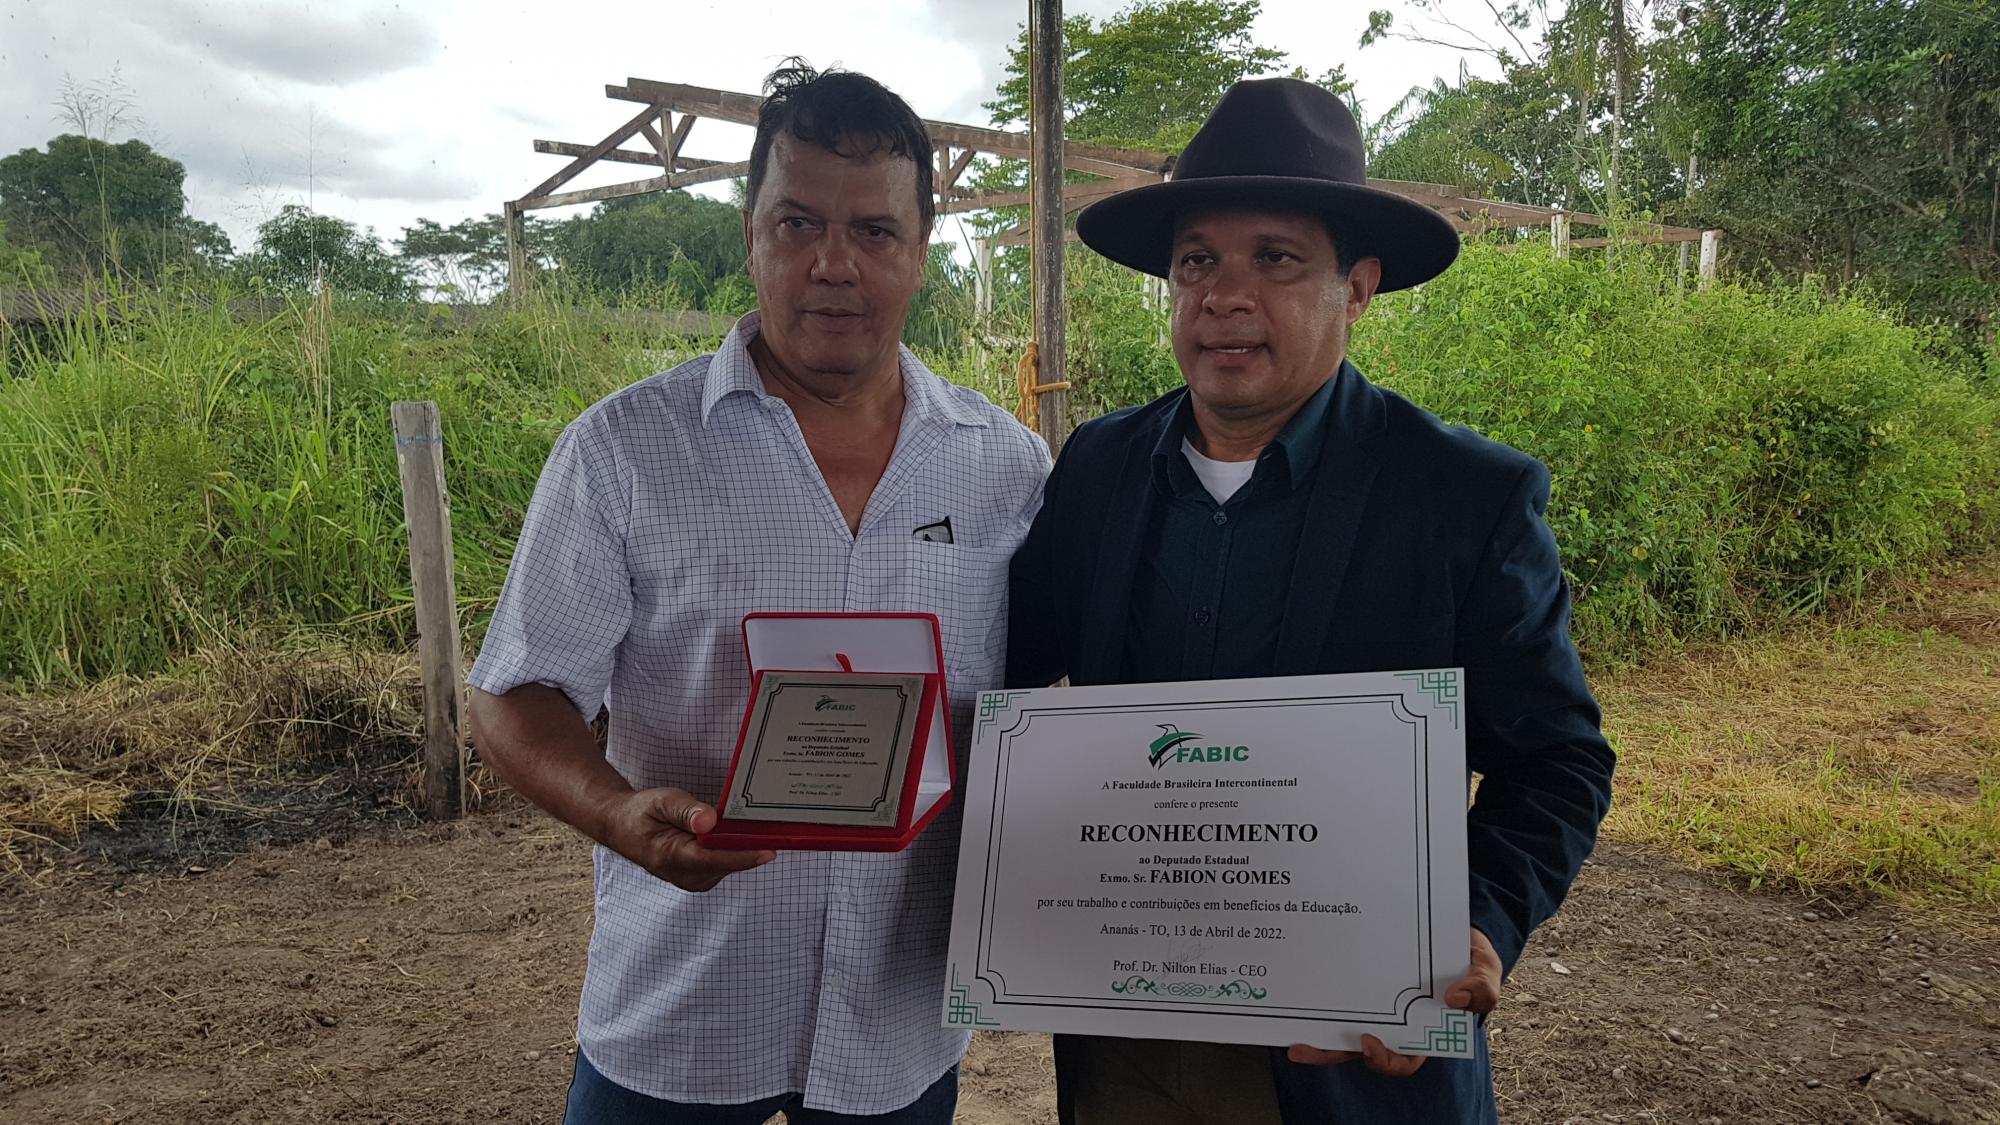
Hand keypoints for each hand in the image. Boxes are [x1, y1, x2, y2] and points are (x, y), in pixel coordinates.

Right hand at [598, 787, 775, 891]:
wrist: (623, 826)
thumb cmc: (642, 813)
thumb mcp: (661, 801)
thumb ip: (686, 811)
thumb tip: (709, 820)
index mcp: (671, 857)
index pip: (714, 860)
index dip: (744, 856)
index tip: (769, 850)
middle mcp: (683, 875)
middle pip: (727, 862)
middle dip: (748, 845)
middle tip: (770, 824)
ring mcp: (692, 878)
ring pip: (728, 863)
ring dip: (741, 846)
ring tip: (753, 825)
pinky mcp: (700, 876)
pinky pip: (724, 863)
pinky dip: (733, 849)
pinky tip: (738, 833)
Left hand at [1286, 927, 1503, 1074]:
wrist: (1451, 924)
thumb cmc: (1468, 956)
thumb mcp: (1485, 970)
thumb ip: (1481, 987)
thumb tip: (1455, 997)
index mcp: (1423, 1029)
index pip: (1403, 1058)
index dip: (1385, 1058)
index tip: (1368, 1041)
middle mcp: (1393, 1021)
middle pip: (1359, 1049)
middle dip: (1330, 1053)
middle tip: (1308, 1047)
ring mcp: (1372, 1002)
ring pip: (1340, 1028)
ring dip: (1315, 1035)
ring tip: (1290, 1037)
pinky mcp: (1357, 978)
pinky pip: (1335, 993)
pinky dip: (1316, 996)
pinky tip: (1297, 990)